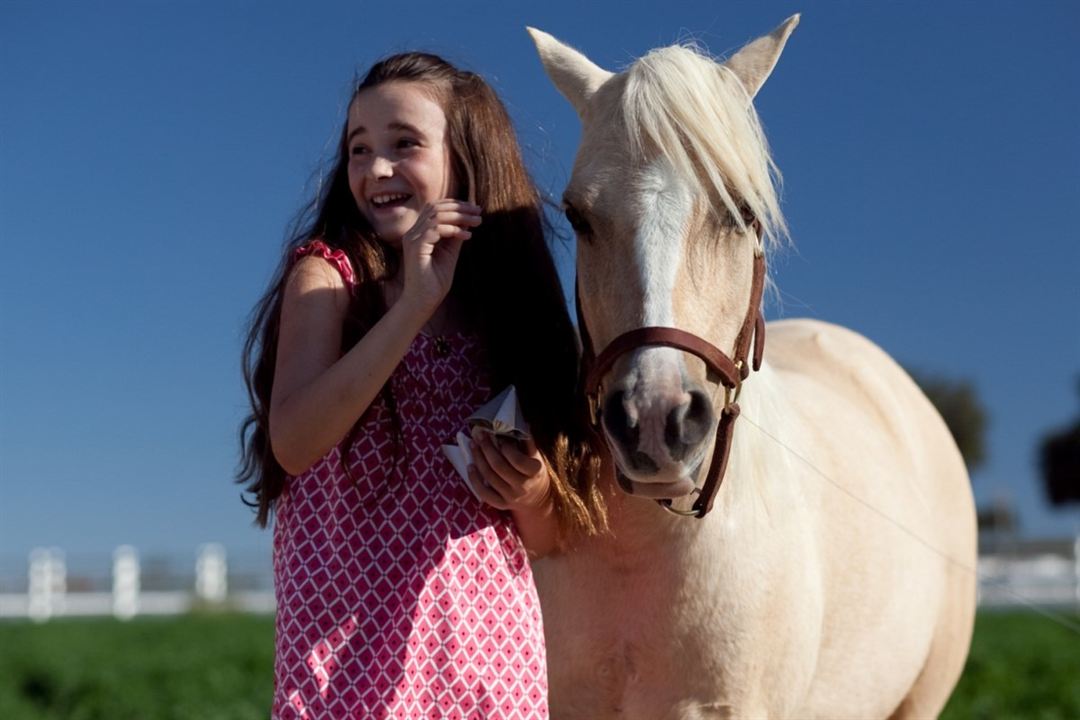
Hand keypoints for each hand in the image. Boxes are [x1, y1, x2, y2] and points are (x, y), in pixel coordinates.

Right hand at [400, 199, 481, 313]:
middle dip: (460, 207)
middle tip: (479, 212)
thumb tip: (467, 220)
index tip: (475, 209)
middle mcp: (413, 233)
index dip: (455, 204)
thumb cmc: (435, 281)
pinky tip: (467, 236)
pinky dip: (453, 230)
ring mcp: (412, 240)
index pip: (435, 208)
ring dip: (460, 217)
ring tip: (477, 222)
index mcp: (419, 232)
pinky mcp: (416, 248)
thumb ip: (455, 236)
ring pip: (436, 216)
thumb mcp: (450, 254)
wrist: (423, 302)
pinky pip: (436, 230)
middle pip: (436, 208)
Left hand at [468, 430, 551, 511]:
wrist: (537, 500)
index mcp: (534, 472)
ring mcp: (511, 497)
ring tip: (473, 445)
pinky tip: (470, 467)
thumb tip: (520, 423)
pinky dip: (474, 480)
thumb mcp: (537, 457)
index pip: (517, 459)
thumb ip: (528, 442)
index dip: (505, 447)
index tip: (499, 438)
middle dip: (487, 449)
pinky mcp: (501, 504)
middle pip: (499, 466)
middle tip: (480, 436)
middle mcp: (523, 486)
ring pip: (489, 477)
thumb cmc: (535, 473)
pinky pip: (484, 493)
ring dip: (478, 459)